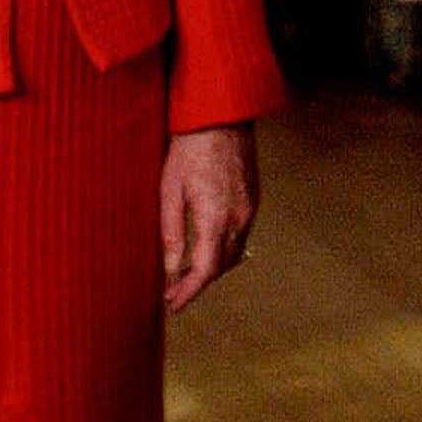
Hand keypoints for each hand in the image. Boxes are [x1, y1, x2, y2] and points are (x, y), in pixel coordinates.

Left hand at [159, 122, 257, 313]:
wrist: (221, 116)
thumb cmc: (189, 149)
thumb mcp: (169, 191)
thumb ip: (170, 233)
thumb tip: (169, 269)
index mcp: (215, 217)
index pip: (205, 270)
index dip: (188, 292)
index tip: (172, 305)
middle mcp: (238, 218)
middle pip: (221, 266)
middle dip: (197, 284)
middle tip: (172, 293)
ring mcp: (249, 209)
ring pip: (233, 254)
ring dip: (210, 269)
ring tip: (184, 275)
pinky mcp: (252, 201)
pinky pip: (240, 237)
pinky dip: (222, 251)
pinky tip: (203, 250)